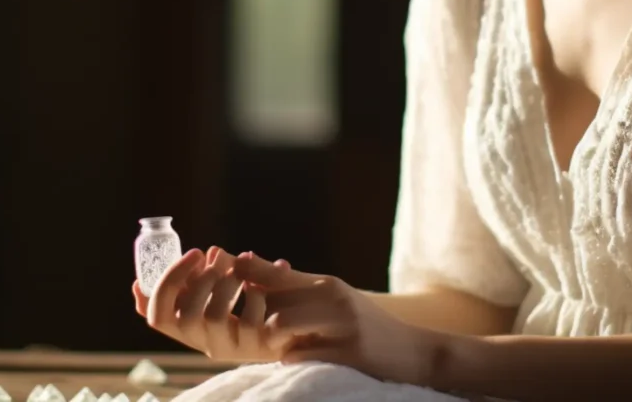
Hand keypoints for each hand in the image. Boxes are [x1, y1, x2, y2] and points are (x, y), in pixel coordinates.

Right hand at [131, 245, 290, 361]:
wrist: (304, 322)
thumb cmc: (264, 300)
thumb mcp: (237, 283)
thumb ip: (220, 272)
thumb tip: (210, 251)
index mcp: (194, 324)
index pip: (158, 317)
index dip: (151, 295)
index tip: (150, 273)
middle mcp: (205, 339)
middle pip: (176, 317)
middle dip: (187, 280)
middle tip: (203, 254)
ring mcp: (229, 346)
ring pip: (212, 317)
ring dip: (223, 284)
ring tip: (237, 270)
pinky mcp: (256, 348)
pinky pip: (248, 322)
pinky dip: (254, 297)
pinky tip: (260, 289)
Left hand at [234, 254, 446, 387]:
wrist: (413, 352)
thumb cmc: (364, 327)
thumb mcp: (333, 300)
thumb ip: (294, 288)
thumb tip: (247, 268)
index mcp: (327, 284)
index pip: (274, 274)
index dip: (243, 273)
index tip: (218, 275)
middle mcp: (334, 298)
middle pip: (272, 300)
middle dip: (252, 316)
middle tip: (241, 328)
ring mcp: (343, 325)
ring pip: (281, 324)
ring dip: (269, 340)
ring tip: (271, 348)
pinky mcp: (349, 353)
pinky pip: (302, 356)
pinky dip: (289, 361)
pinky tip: (292, 363)